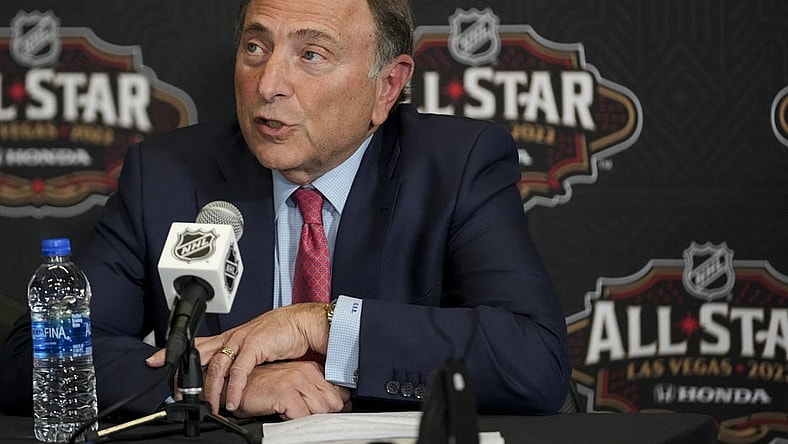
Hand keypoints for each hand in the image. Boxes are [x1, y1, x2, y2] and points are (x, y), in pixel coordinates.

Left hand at [148, 303, 329, 412]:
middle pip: (200, 356)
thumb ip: (242, 360)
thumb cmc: (284, 334)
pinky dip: (233, 388)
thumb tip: (232, 376)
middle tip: (177, 395)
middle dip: (186, 376)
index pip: (197, 345)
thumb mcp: (256, 347)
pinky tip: (231, 401)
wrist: (303, 323)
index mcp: (231, 336)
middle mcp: (232, 336)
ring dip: (211, 390)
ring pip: (217, 367)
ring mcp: (242, 340)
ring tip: (209, 407)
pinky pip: (239, 371)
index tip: (155, 360)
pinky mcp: (255, 346)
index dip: (174, 352)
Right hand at [223, 361, 350, 418]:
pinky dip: (296, 422)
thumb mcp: (292, 387)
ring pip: (321, 410)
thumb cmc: (261, 388)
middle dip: (325, 416)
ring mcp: (297, 380)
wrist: (234, 384)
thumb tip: (334, 408)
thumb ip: (311, 393)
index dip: (337, 408)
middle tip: (310, 420)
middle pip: (334, 403)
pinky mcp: (285, 391)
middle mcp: (307, 372)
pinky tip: (285, 417)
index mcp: (311, 369)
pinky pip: (303, 416)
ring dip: (309, 420)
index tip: (329, 416)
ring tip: (295, 418)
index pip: (339, 392)